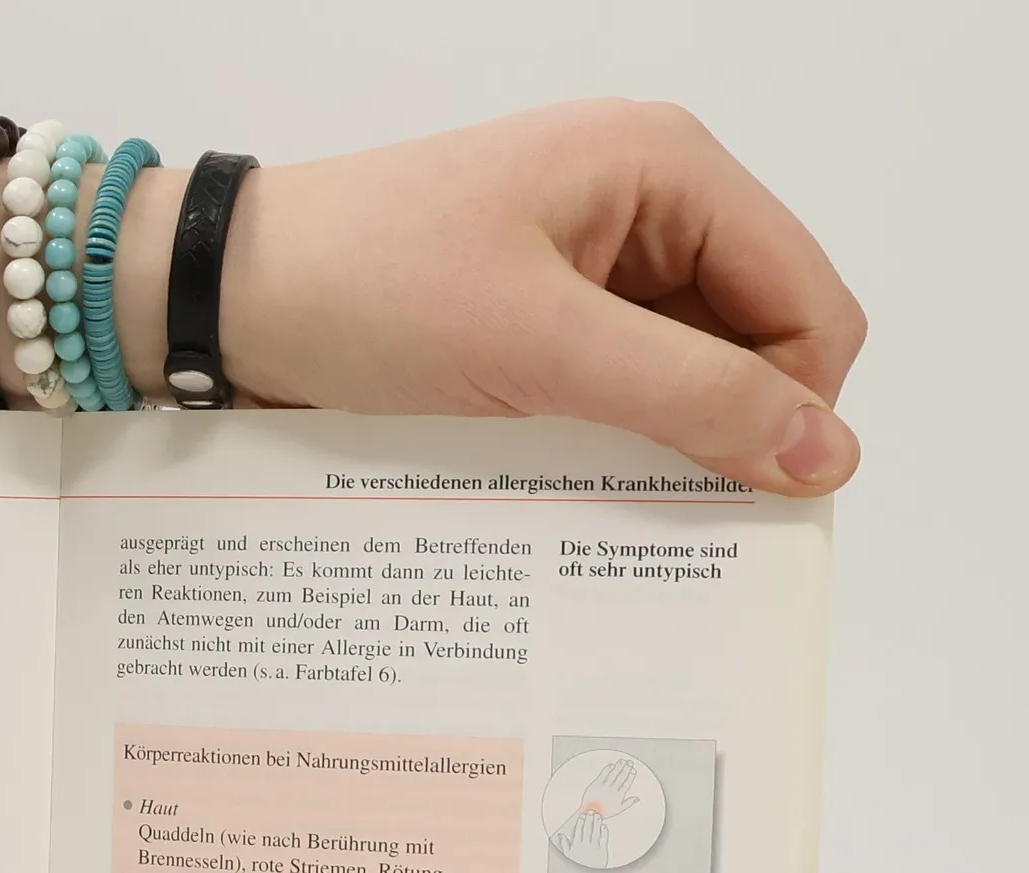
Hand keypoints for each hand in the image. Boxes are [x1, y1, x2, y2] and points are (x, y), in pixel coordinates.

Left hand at [227, 101, 866, 494]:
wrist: (227, 301)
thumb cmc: (367, 286)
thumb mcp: (540, 345)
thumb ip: (689, 397)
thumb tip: (827, 453)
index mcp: (668, 171)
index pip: (807, 301)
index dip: (797, 406)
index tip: (749, 499)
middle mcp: (643, 213)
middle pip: (752, 346)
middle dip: (726, 432)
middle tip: (666, 519)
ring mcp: (588, 274)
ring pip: (679, 383)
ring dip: (658, 451)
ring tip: (600, 506)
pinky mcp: (536, 329)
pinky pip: (610, 399)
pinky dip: (603, 451)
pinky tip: (564, 492)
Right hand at [552, 808, 610, 865]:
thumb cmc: (578, 867)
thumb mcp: (567, 856)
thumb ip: (564, 845)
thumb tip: (561, 836)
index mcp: (576, 844)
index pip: (579, 830)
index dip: (581, 821)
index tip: (583, 815)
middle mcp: (586, 844)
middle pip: (588, 828)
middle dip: (589, 819)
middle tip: (592, 811)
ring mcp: (595, 846)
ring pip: (596, 831)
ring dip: (597, 822)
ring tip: (598, 816)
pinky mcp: (603, 849)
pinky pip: (604, 838)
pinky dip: (604, 831)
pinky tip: (604, 826)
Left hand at [580, 757, 641, 818]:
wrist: (590, 812)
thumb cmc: (604, 811)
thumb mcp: (618, 809)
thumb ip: (628, 803)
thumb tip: (637, 798)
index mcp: (619, 796)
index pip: (626, 784)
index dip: (631, 776)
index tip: (634, 770)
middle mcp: (612, 790)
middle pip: (621, 777)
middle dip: (626, 769)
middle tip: (630, 762)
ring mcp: (604, 787)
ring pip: (613, 774)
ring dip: (618, 767)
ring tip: (622, 761)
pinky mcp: (596, 784)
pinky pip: (602, 775)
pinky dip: (607, 769)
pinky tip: (611, 765)